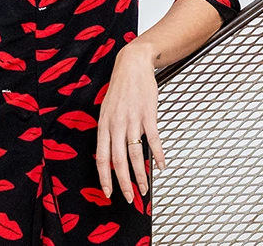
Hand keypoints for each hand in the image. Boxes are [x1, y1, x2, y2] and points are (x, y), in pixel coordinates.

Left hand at [95, 42, 165, 202]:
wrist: (132, 64)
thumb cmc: (120, 88)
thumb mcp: (107, 108)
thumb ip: (109, 129)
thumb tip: (112, 152)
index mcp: (104, 123)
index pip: (101, 156)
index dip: (104, 177)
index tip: (108, 192)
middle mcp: (116, 123)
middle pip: (118, 160)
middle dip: (123, 183)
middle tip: (129, 198)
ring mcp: (132, 119)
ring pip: (135, 154)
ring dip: (141, 174)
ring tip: (145, 188)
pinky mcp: (148, 114)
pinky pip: (153, 140)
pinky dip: (158, 155)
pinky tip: (161, 166)